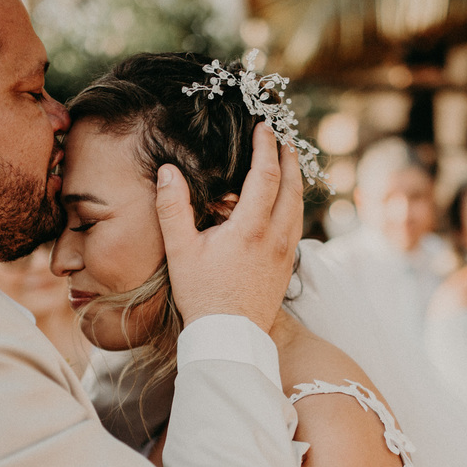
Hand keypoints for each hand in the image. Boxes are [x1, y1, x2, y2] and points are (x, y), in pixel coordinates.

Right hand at [156, 123, 303, 331]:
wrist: (229, 338)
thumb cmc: (202, 295)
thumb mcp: (181, 251)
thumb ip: (173, 208)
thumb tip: (167, 171)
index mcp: (251, 228)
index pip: (266, 174)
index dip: (265, 147)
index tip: (264, 128)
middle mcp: (275, 237)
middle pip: (292, 187)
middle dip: (288, 159)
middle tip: (283, 139)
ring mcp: (285, 253)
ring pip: (299, 207)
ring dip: (295, 181)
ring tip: (288, 165)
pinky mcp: (286, 267)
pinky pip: (296, 226)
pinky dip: (294, 205)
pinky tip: (285, 205)